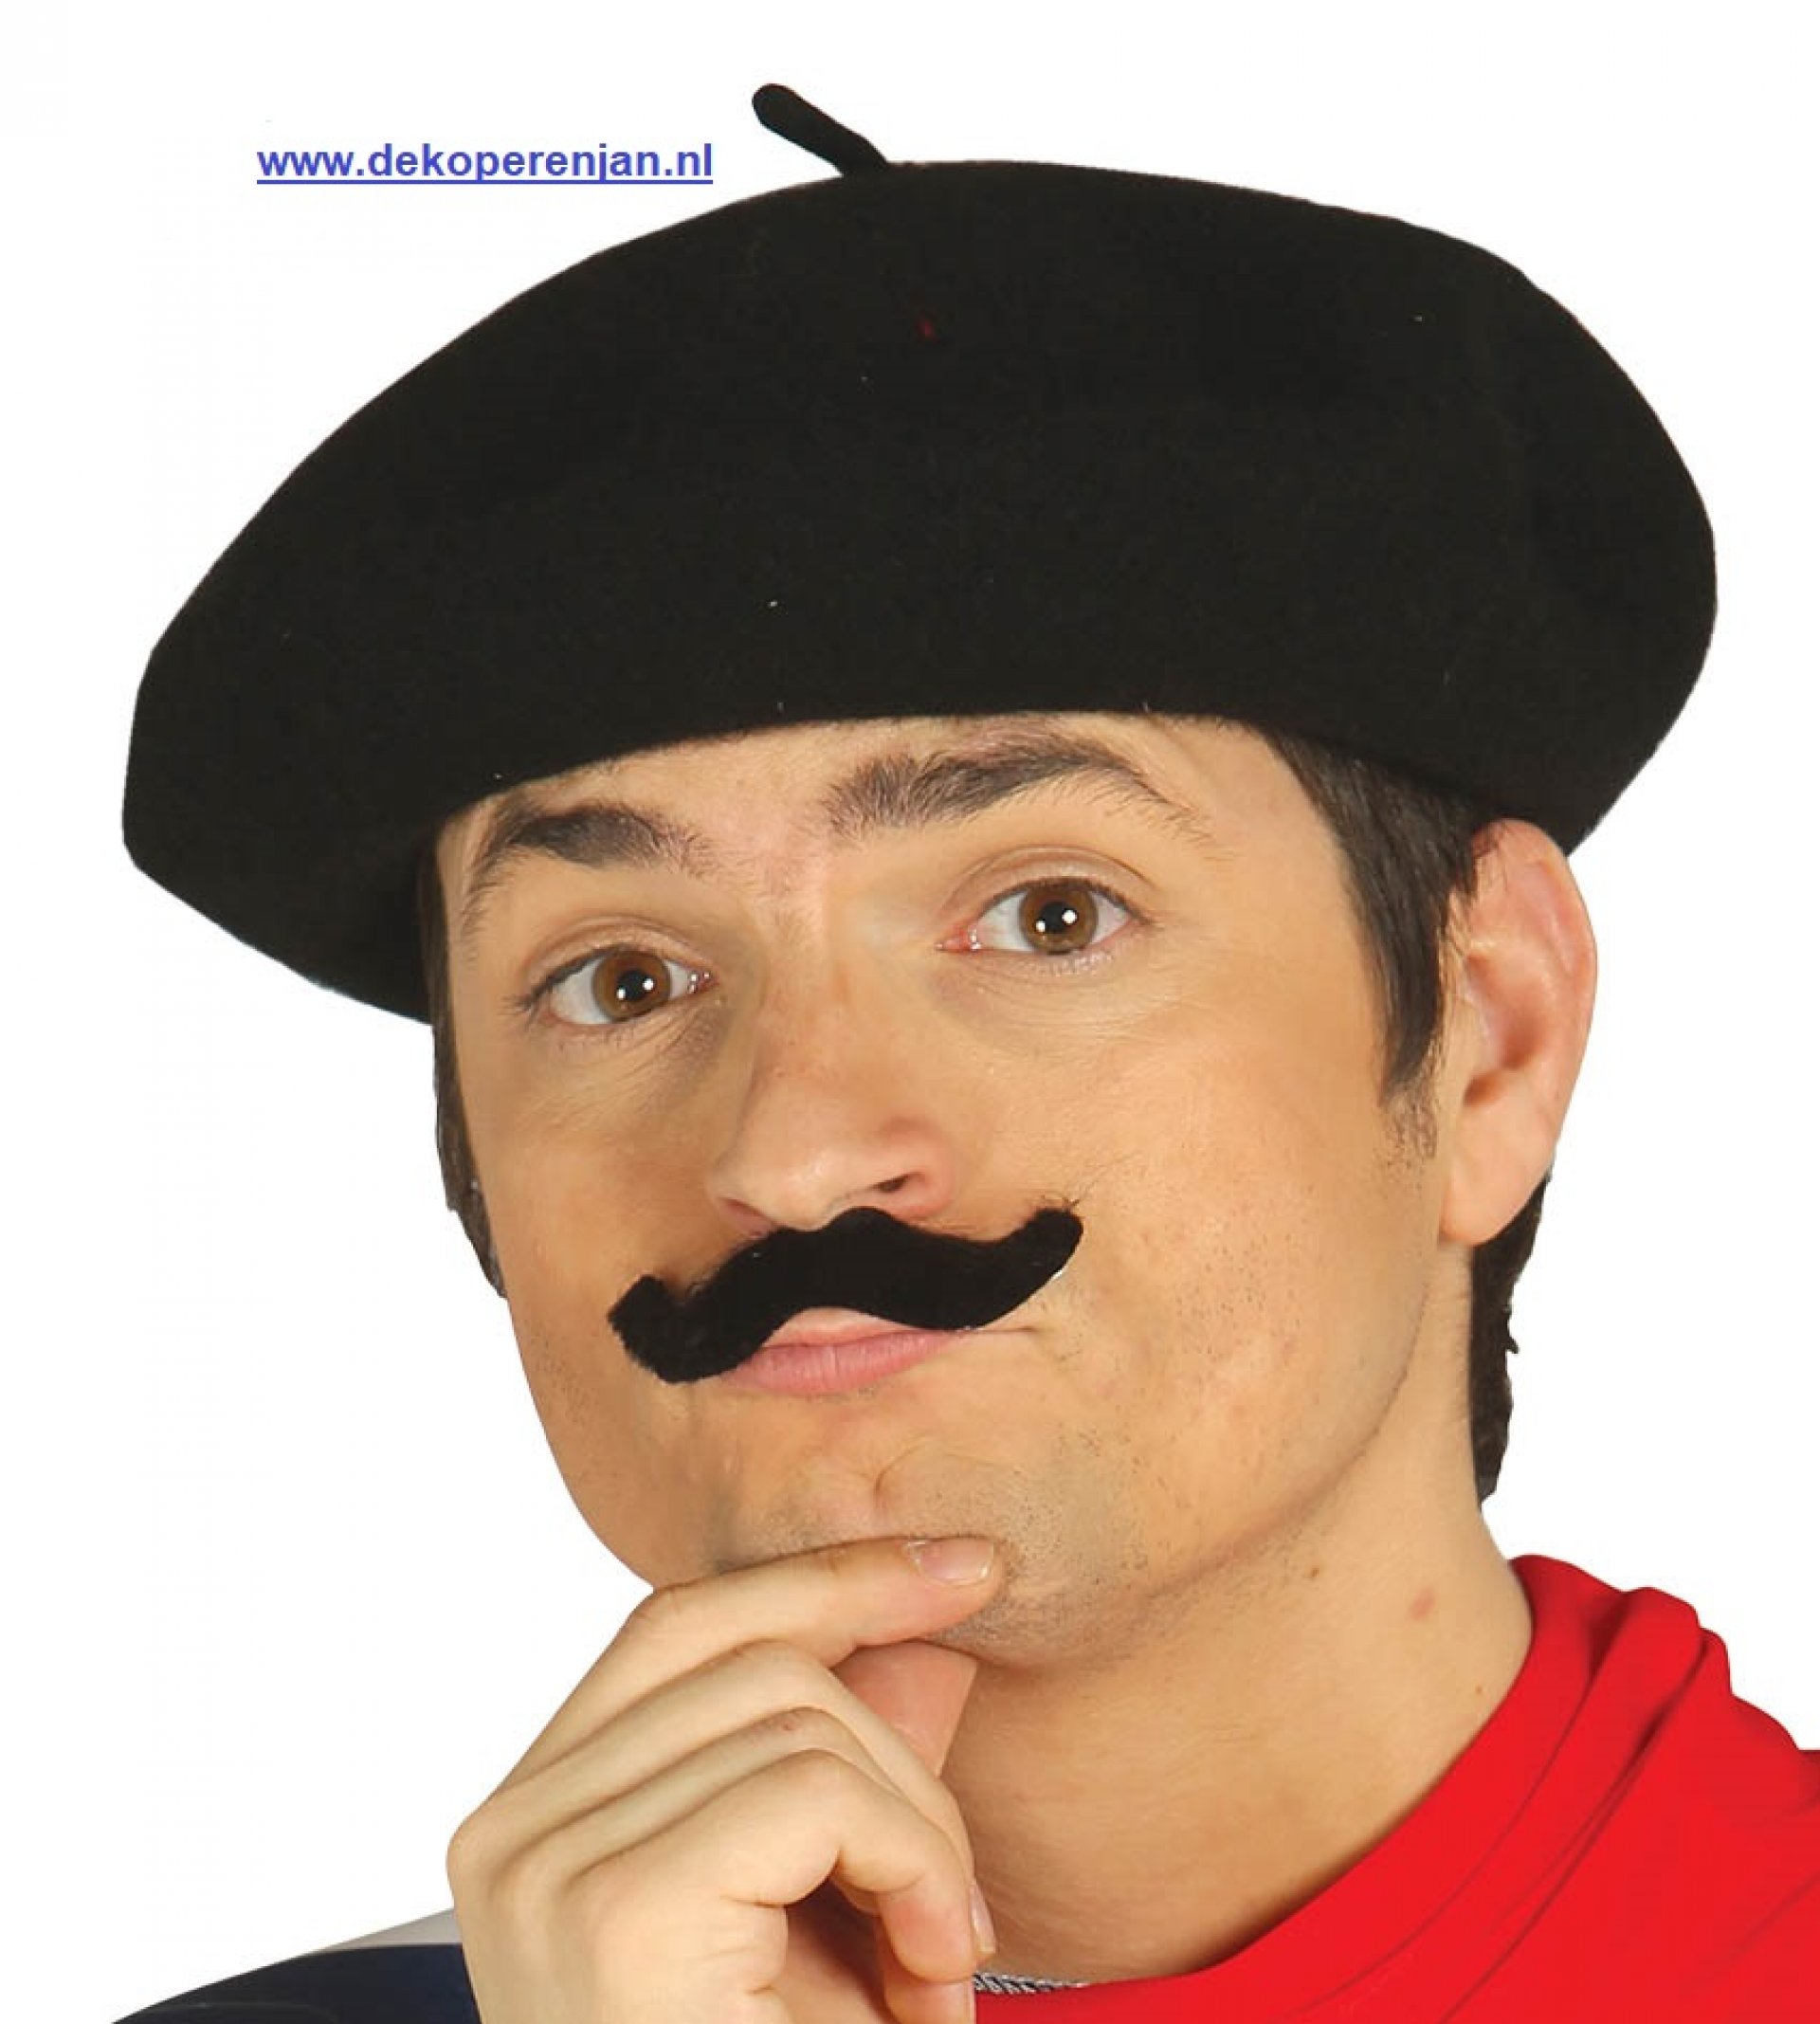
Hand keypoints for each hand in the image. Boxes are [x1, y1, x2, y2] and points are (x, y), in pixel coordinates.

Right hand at [446, 1536, 1005, 2023]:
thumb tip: (926, 1627)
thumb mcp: (829, 1921)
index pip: (684, 1625)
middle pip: (753, 1655)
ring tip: (932, 1966)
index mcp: (538, 1818)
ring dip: (918, 1833)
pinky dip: (912, 1863)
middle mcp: (511, 1830)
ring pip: (799, 1712)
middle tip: (952, 1908)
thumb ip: (858, 1771)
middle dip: (900, 1752)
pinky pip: (814, 1788)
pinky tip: (925, 1977)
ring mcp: (544, 1867)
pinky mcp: (611, 1912)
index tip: (966, 1565)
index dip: (831, 1576)